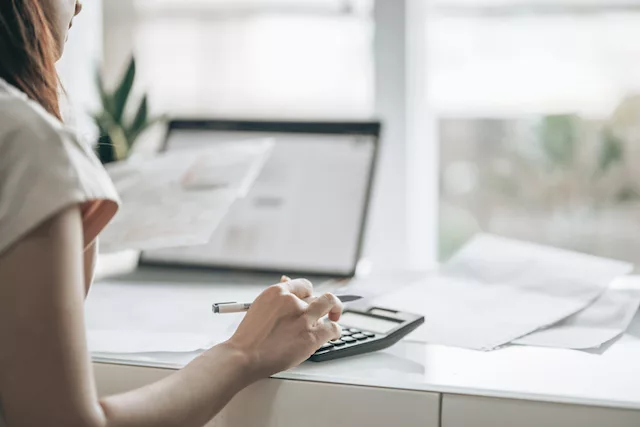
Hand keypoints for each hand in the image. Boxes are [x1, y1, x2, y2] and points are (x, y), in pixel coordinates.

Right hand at [225, 278, 342, 379]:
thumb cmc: (249, 337)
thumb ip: (277, 298)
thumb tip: (287, 281)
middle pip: (319, 295)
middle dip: (325, 302)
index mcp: (277, 292)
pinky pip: (333, 328)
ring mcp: (304, 318)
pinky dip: (336, 331)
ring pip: (330, 305)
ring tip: (333, 319)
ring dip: (333, 312)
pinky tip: (333, 335)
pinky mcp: (311, 336)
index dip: (309, 294)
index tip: (311, 301)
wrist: (244, 356)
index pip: (304, 286)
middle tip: (327, 309)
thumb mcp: (259, 307)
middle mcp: (293, 301)